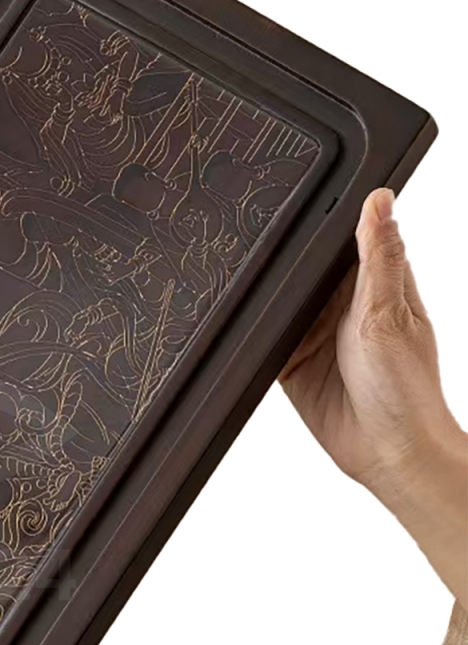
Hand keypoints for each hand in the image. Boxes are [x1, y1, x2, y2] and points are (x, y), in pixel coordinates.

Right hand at [279, 187, 466, 604]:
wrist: (388, 454)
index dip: (328, 217)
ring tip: (237, 269)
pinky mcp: (290, 365)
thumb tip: (379, 201)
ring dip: (266, 293)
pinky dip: (251, 332)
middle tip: (251, 228)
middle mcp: (344, 308)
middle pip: (304, 269)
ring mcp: (315, 337)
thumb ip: (379, 258)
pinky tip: (240, 319)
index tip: (302, 191)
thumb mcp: (388, 313)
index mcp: (377, 285)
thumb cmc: (407, 389)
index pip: (348, 237)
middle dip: (283, 257)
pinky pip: (262, 341)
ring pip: (280, 301)